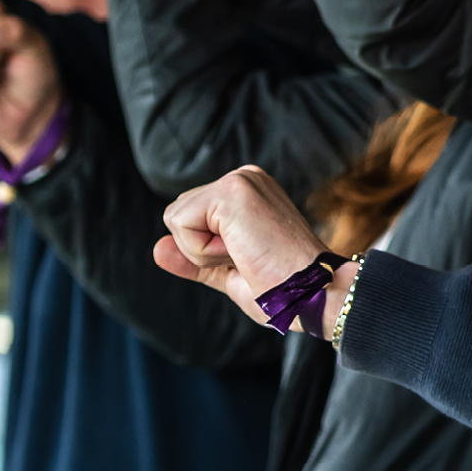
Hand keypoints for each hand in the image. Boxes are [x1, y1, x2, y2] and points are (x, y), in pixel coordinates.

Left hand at [156, 166, 347, 335]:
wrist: (314, 293)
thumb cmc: (284, 289)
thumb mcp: (230, 273)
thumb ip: (194, 261)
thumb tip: (157, 248)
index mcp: (247, 192)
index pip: (190, 218)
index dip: (206, 253)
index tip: (251, 259)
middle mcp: (245, 177)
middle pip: (178, 215)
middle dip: (201, 250)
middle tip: (249, 258)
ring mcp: (240, 179)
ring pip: (176, 219)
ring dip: (203, 252)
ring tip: (248, 254)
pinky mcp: (232, 189)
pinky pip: (181, 224)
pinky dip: (202, 251)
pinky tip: (241, 251)